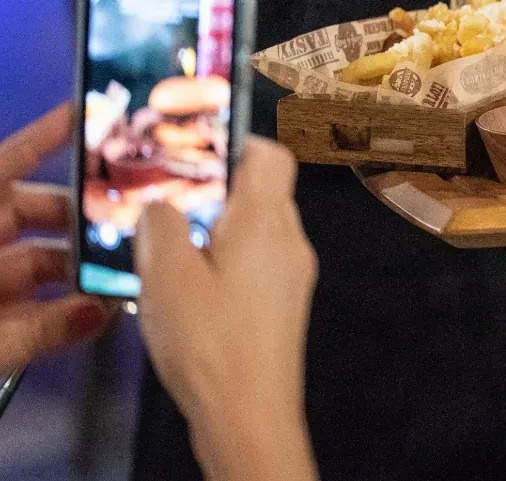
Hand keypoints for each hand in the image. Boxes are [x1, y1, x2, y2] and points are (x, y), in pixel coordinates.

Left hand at [0, 106, 110, 368]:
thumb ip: (30, 331)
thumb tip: (101, 314)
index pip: (11, 162)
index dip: (49, 136)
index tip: (95, 112)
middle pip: (37, 214)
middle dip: (85, 217)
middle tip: (142, 221)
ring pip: (38, 265)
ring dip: (81, 271)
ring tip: (133, 274)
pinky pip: (29, 313)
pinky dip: (60, 314)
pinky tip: (97, 316)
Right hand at [137, 138, 317, 480]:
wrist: (250, 413)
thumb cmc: (211, 338)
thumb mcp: (166, 274)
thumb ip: (162, 226)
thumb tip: (163, 204)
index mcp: (268, 219)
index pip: (270, 154)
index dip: (234, 141)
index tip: (191, 150)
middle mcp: (292, 239)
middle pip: (261, 191)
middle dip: (215, 189)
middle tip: (168, 201)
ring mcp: (294, 275)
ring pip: (257, 229)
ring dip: (217, 229)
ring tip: (170, 246)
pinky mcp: (285, 306)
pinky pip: (257, 263)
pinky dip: (226, 261)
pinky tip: (191, 286)